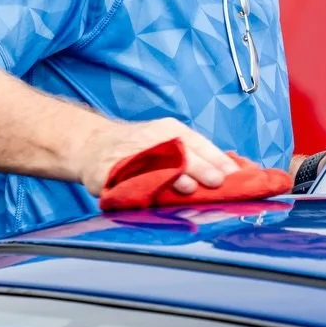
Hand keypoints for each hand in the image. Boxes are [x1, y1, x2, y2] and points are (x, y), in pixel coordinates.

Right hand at [75, 115, 235, 196]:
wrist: (93, 144)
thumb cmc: (140, 148)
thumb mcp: (167, 141)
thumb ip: (195, 157)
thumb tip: (231, 175)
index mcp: (170, 131)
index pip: (197, 143)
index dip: (216, 159)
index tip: (233, 174)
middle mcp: (151, 139)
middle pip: (178, 153)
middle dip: (198, 168)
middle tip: (215, 181)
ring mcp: (128, 154)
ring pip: (153, 166)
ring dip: (171, 177)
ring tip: (187, 187)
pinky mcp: (107, 171)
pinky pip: (125, 180)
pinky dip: (140, 188)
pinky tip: (153, 195)